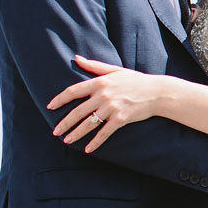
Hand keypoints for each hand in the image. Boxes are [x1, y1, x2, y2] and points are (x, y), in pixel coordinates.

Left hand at [48, 55, 165, 152]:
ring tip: (67, 140)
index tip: (50, 107)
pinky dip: (95, 142)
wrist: (158, 92)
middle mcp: (103, 95)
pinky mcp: (121, 119)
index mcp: (100, 82)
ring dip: (76, 134)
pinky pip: (104, 133)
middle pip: (78, 111)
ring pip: (88, 124)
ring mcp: (112, 108)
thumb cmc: (136, 80)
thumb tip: (76, 58)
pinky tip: (88, 149)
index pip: (73, 91)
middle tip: (55, 131)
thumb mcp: (115, 70)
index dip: (60, 99)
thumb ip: (95, 66)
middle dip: (64, 123)